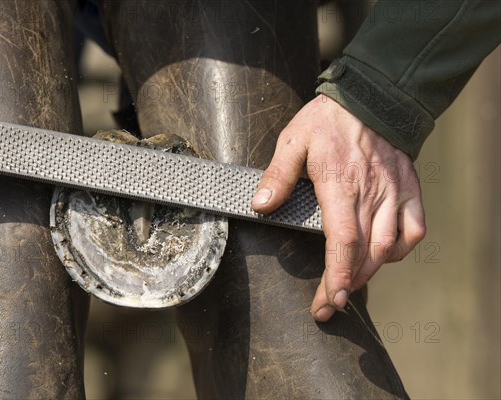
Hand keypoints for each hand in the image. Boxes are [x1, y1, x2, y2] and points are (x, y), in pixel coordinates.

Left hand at [252, 94, 425, 321]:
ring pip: (389, 247)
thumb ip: (278, 174)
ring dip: (370, 272)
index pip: (342, 241)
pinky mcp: (409, 188)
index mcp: (340, 185)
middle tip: (329, 305)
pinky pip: (414, 229)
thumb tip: (261, 205)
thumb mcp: (293, 139)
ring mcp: (394, 192)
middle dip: (346, 285)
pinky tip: (384, 256)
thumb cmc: (328, 120)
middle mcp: (371, 193)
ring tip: (349, 285)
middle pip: (364, 253)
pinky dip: (401, 249)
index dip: (337, 276)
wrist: (371, 96)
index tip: (329, 301)